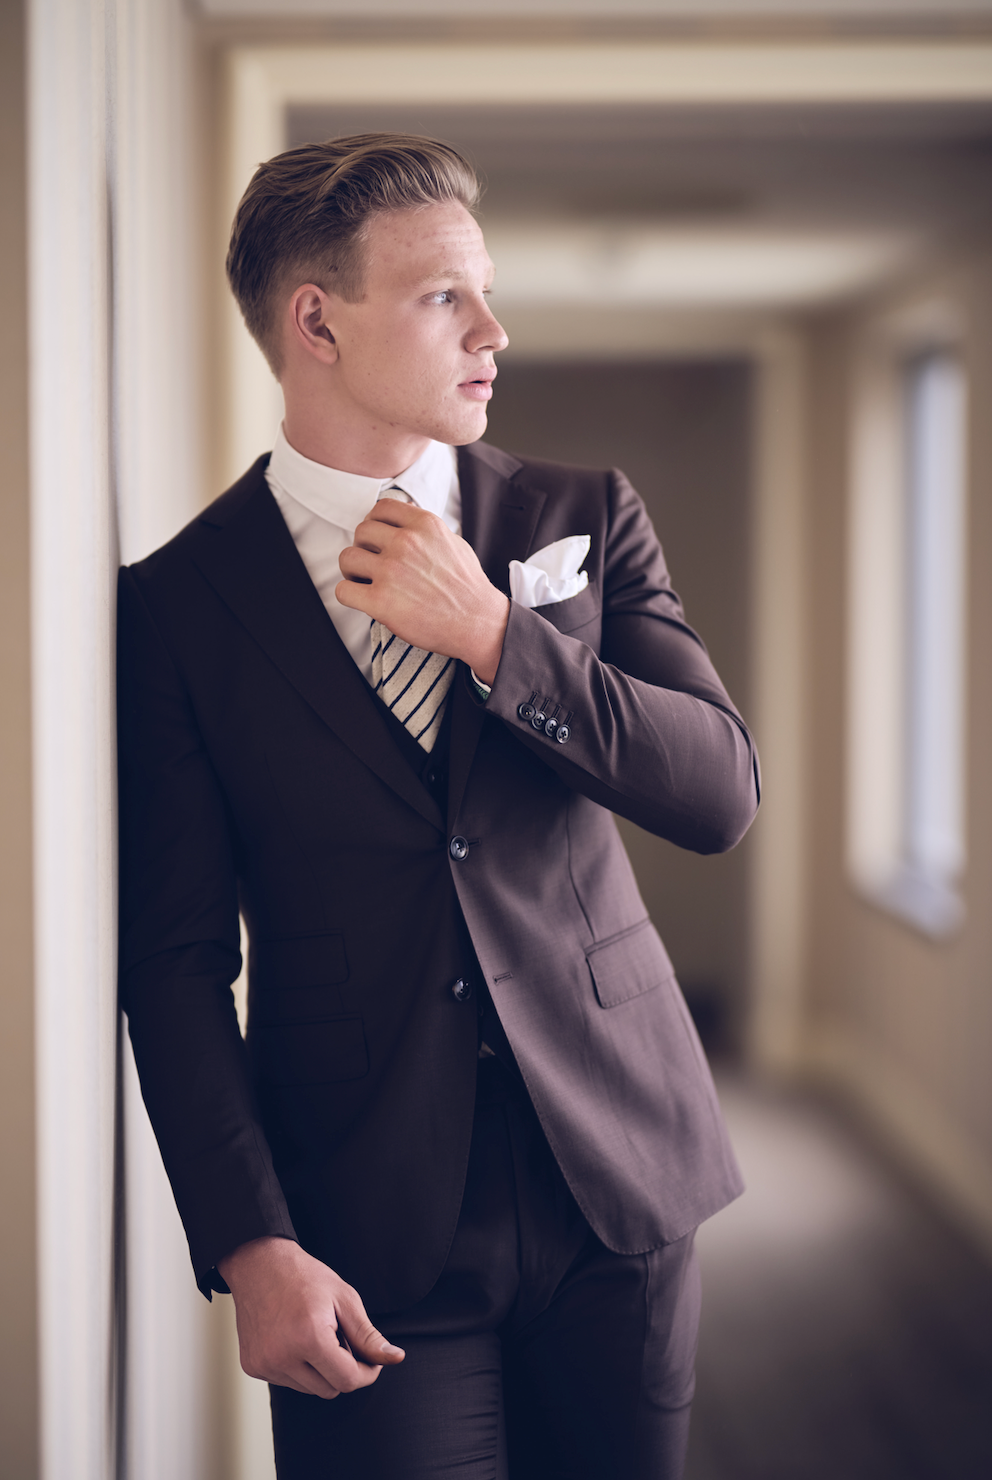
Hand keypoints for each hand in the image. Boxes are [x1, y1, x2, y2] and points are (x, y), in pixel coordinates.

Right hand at [217, 1236, 404, 1397]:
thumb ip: (368, 1336)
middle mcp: (282, 1357)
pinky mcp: (253, 1367)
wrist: (258, 1263)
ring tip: (316, 1335)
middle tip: (340, 1337)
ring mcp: (264, 1364)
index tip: (371, 1358)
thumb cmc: (304, 1277)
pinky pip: (288, 1382)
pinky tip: (296, 1340)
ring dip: (321, 1370)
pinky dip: (299, 1368)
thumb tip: (395, 1358)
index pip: (348, 1380)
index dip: (367, 1372)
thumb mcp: (344, 1299)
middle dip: (343, 1369)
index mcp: (309, 1338)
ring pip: (309, 1389)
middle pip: (330, 1389)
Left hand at [336, 499, 509, 684]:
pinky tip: (363, 599)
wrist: (478, 622)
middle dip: (363, 547)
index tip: (377, 538)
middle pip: (361, 531)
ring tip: (365, 581)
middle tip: (371, 563)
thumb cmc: (468, 587)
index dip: (375, 522)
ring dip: (352, 570)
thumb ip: (427, 530)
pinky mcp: (380, 601)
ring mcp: (391, 571)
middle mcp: (405, 543)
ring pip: (347, 558)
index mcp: (424, 525)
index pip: (381, 508)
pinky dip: (349, 595)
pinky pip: (343, 591)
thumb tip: (406, 525)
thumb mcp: (454, 543)